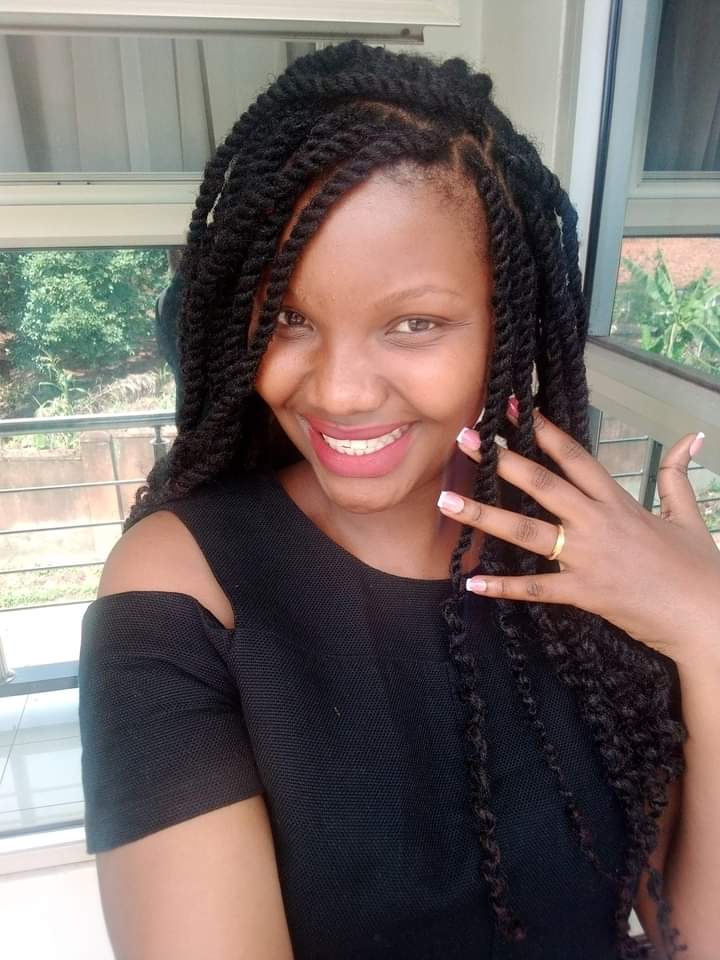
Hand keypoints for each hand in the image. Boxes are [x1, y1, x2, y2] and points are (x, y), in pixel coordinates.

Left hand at [437, 404, 719, 668]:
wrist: (707, 618)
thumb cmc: (698, 568)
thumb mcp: (690, 516)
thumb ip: (677, 475)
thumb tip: (692, 437)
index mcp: (618, 501)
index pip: (574, 456)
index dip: (543, 429)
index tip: (515, 408)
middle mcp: (597, 522)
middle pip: (541, 483)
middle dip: (501, 458)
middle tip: (466, 436)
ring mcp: (588, 557)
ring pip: (526, 531)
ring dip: (483, 515)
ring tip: (446, 501)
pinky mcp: (584, 593)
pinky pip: (537, 588)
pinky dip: (504, 587)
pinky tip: (471, 583)